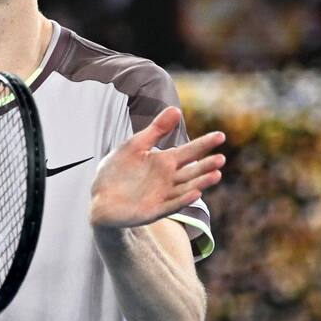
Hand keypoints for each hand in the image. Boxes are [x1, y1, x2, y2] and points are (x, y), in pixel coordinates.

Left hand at [89, 106, 224, 228]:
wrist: (99, 196)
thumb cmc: (118, 170)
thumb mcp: (136, 145)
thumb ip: (156, 130)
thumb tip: (176, 109)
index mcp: (165, 162)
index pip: (189, 151)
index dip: (204, 144)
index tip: (220, 135)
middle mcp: (168, 179)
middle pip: (192, 172)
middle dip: (206, 165)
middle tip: (220, 158)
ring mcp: (162, 196)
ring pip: (186, 188)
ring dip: (200, 182)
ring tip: (216, 174)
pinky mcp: (153, 210)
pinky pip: (171, 205)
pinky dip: (183, 200)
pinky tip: (196, 193)